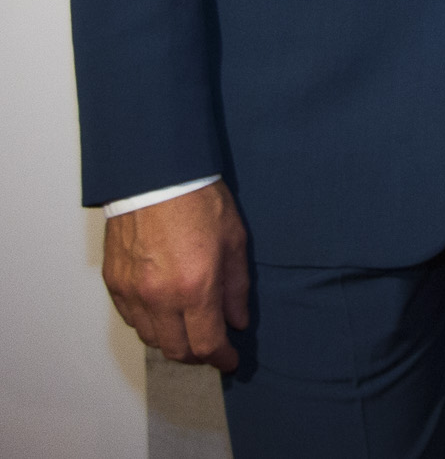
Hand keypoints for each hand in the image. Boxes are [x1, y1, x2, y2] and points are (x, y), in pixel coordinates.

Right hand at [102, 181, 250, 372]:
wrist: (154, 177)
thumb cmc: (198, 201)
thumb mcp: (234, 240)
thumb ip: (236, 288)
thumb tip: (238, 321)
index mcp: (195, 288)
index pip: (206, 344)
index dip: (221, 358)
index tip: (230, 359)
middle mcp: (159, 297)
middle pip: (176, 350)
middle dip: (198, 355)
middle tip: (213, 347)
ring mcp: (132, 292)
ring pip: (150, 338)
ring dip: (172, 341)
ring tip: (190, 328)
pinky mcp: (113, 283)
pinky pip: (131, 318)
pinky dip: (149, 324)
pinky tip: (164, 312)